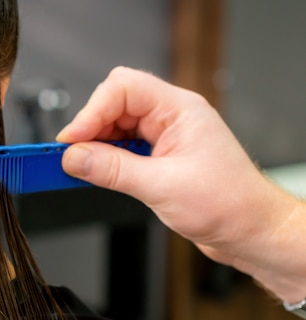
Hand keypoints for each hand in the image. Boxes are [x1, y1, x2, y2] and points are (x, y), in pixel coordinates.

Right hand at [57, 67, 305, 301]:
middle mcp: (171, 118)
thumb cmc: (229, 204)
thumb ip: (112, 170)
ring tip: (82, 168)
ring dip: (96, 146)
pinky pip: (122, 148)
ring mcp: (164, 137)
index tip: (72, 140)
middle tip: (70, 156)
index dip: (92, 111)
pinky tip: (98, 173)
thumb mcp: (161, 187)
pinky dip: (105, 159)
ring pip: (115, 127)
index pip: (124, 88)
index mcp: (180, 110)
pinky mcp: (158, 157)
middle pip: (115, 105)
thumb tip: (74, 158)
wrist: (249, 231)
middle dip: (90, 128)